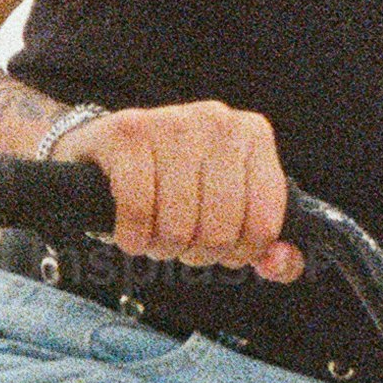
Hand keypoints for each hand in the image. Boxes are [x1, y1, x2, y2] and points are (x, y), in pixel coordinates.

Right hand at [74, 99, 297, 278]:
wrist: (105, 154)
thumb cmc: (176, 188)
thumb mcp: (230, 212)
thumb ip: (268, 249)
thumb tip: (277, 262)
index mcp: (253, 135)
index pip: (264, 224)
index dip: (240, 253)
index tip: (222, 250)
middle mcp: (217, 120)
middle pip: (221, 230)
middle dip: (197, 253)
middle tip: (181, 241)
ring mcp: (171, 122)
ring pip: (179, 226)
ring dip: (162, 247)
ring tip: (155, 233)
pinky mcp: (127, 134)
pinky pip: (138, 211)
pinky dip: (132, 237)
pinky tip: (130, 231)